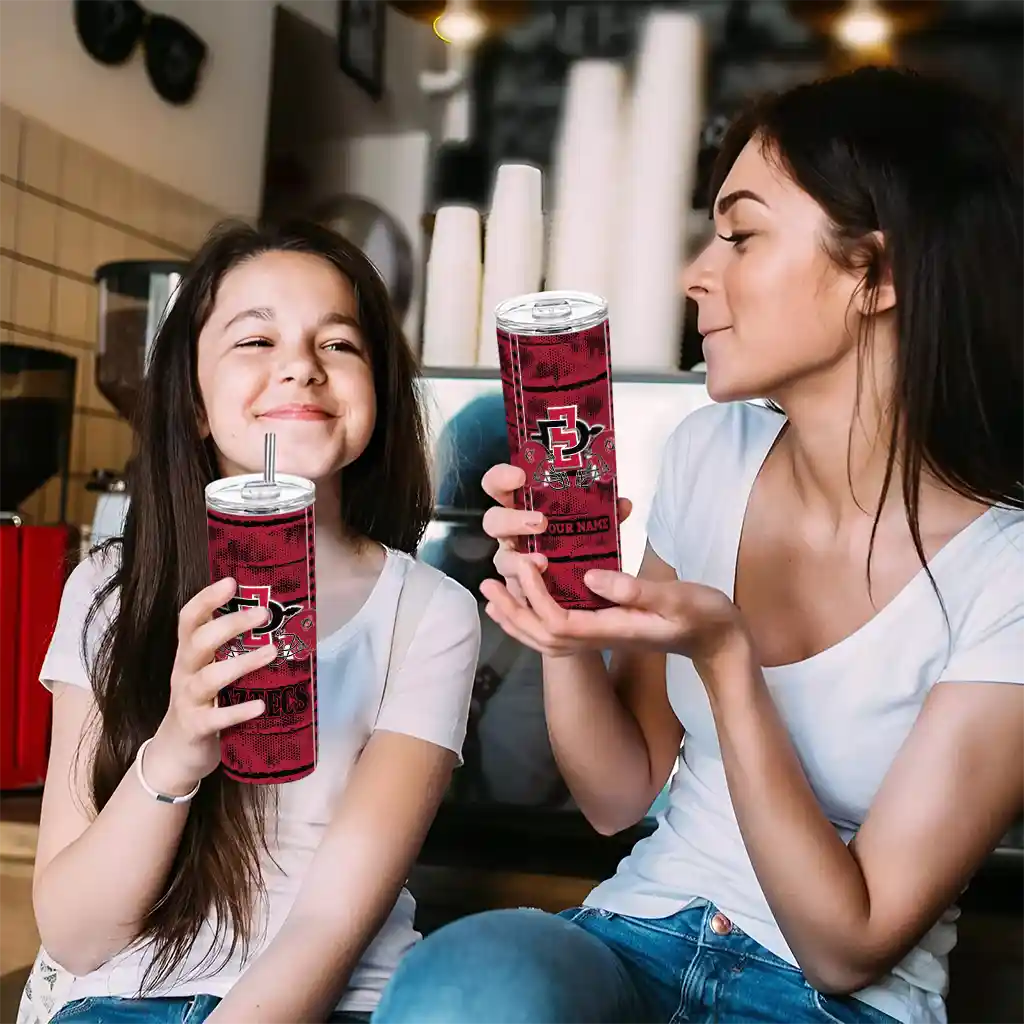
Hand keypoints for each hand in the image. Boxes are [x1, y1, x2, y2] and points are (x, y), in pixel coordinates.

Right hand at [146, 578, 276, 794]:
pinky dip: (238, 711)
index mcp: (189, 654)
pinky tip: (261, 705)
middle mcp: (185, 672)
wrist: (177, 754)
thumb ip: (231, 650)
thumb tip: (275, 622)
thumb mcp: (211, 671)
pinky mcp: (196, 727)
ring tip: (271, 652)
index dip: (206, 599)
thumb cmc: (204, 703)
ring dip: (242, 664)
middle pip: (199, 641)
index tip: (231, 582)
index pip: (189, 620)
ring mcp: (188, 700)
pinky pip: (216, 718)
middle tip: (263, 614)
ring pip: (210, 677)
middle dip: (230, 625)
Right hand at [480, 463, 631, 604]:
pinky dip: (523, 591)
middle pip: (493, 522)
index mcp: (522, 508)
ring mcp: (513, 563)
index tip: (520, 476)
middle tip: (540, 522)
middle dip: (512, 520)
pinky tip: (536, 591)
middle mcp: (512, 534)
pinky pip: (514, 592)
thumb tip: (623, 505)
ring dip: (517, 561)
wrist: (593, 588)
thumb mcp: (599, 528)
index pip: (498, 486)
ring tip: (543, 563)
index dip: (501, 479)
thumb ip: (608, 516)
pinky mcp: (520, 591)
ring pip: (501, 560)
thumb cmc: (583, 545)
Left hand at [481, 555, 748, 670]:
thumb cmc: (704, 616)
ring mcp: (602, 637)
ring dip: (517, 616)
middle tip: (488, 584)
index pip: (558, 622)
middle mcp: (601, 638)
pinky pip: (559, 631)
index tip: (527, 563)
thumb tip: (589, 577)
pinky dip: (535, 617)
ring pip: (546, 637)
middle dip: (512, 610)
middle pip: (542, 636)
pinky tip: (527, 598)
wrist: (719, 641)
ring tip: (493, 593)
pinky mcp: (605, 630)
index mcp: (613, 630)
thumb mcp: (677, 598)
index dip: (535, 596)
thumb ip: (634, 590)